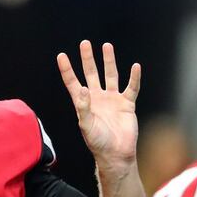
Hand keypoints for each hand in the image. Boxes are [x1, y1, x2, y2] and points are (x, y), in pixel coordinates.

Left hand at [57, 41, 141, 170]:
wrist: (116, 153)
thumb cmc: (97, 141)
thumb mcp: (86, 125)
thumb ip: (83, 107)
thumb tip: (83, 89)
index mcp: (84, 103)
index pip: (73, 82)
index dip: (67, 69)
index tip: (61, 56)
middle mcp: (97, 98)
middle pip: (91, 73)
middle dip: (88, 59)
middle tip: (85, 43)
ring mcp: (112, 100)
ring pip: (110, 75)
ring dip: (109, 61)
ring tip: (106, 46)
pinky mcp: (127, 104)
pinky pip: (131, 87)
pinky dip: (134, 77)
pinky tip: (135, 66)